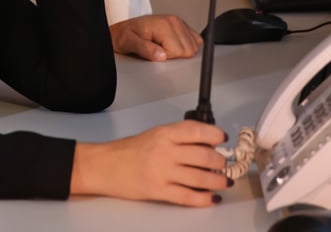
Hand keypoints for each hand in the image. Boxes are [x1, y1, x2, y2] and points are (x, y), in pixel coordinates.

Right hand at [71, 120, 227, 205]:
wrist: (105, 166)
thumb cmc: (129, 150)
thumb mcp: (155, 135)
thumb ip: (178, 138)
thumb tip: (206, 146)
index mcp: (164, 134)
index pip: (197, 131)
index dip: (215, 135)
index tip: (223, 139)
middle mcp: (165, 151)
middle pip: (204, 157)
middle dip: (221, 162)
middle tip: (225, 164)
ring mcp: (163, 173)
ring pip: (200, 178)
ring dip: (218, 181)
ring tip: (224, 181)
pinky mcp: (159, 191)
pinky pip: (188, 196)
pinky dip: (204, 199)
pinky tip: (212, 198)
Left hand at [111, 14, 202, 60]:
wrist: (124, 30)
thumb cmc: (126, 35)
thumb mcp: (129, 43)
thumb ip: (145, 49)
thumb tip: (161, 55)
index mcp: (163, 24)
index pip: (180, 51)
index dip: (168, 57)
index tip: (157, 54)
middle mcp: (173, 21)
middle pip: (190, 50)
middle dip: (175, 55)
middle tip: (159, 51)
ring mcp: (179, 23)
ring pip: (195, 47)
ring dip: (181, 52)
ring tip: (164, 47)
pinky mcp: (182, 27)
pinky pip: (196, 41)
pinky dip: (187, 47)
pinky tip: (173, 46)